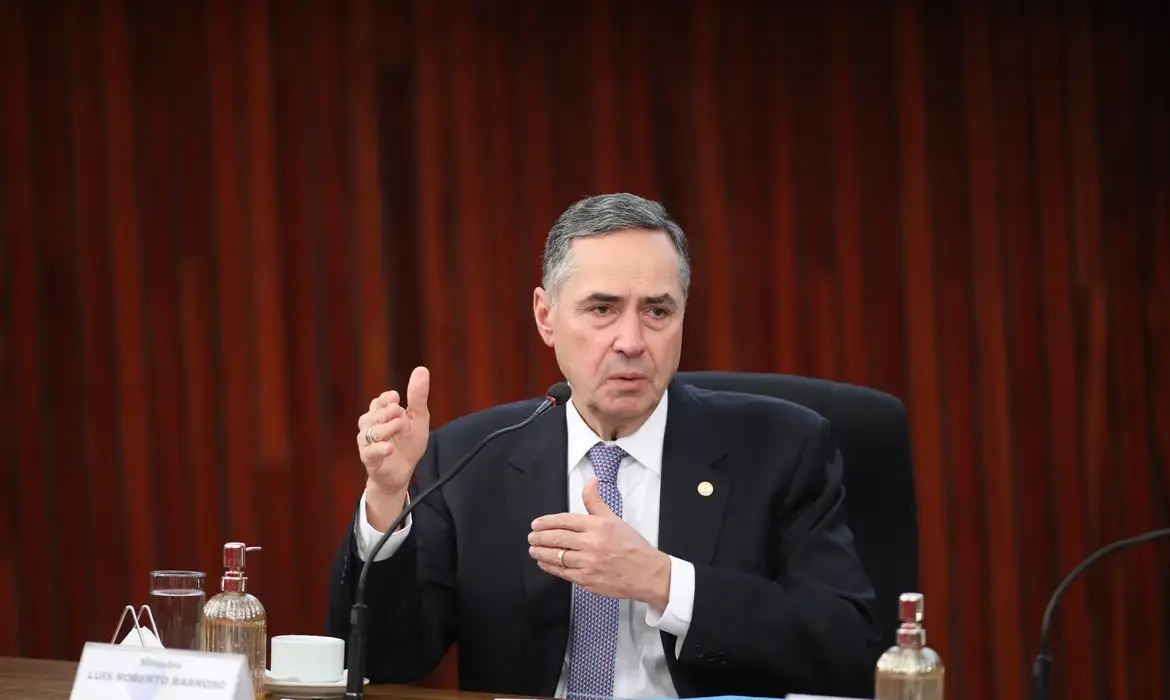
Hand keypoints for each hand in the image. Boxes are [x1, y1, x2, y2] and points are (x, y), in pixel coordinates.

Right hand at [356, 366, 430, 525]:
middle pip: (373, 414)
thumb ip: (418, 396)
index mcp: (381, 414)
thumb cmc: (409, 443)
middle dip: (386, 412)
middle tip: (398, 410)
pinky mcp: (370, 460)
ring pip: (370, 432)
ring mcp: (368, 443)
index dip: (386, 399)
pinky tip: (390, 448)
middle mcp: (371, 426)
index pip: (379, 401)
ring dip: (385, 428)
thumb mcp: (418, 418)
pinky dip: (379, 449)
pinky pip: (369, 453)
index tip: (396, 398)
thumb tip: (421, 369)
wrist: (405, 471)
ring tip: (399, 426)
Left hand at [528, 478, 671, 609]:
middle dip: (539, 537)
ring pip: (557, 556)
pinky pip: (563, 572)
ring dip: (541, 553)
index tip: (536, 524)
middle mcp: (591, 543)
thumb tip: (591, 482)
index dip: (546, 522)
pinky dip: (550, 567)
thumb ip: (596, 502)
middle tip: (531, 537)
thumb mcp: (614, 519)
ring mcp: (588, 563)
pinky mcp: (587, 580)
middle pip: (557, 538)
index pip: (564, 520)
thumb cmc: (632, 547)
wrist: (647, 573)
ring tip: (533, 550)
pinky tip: (545, 564)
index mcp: (597, 526)